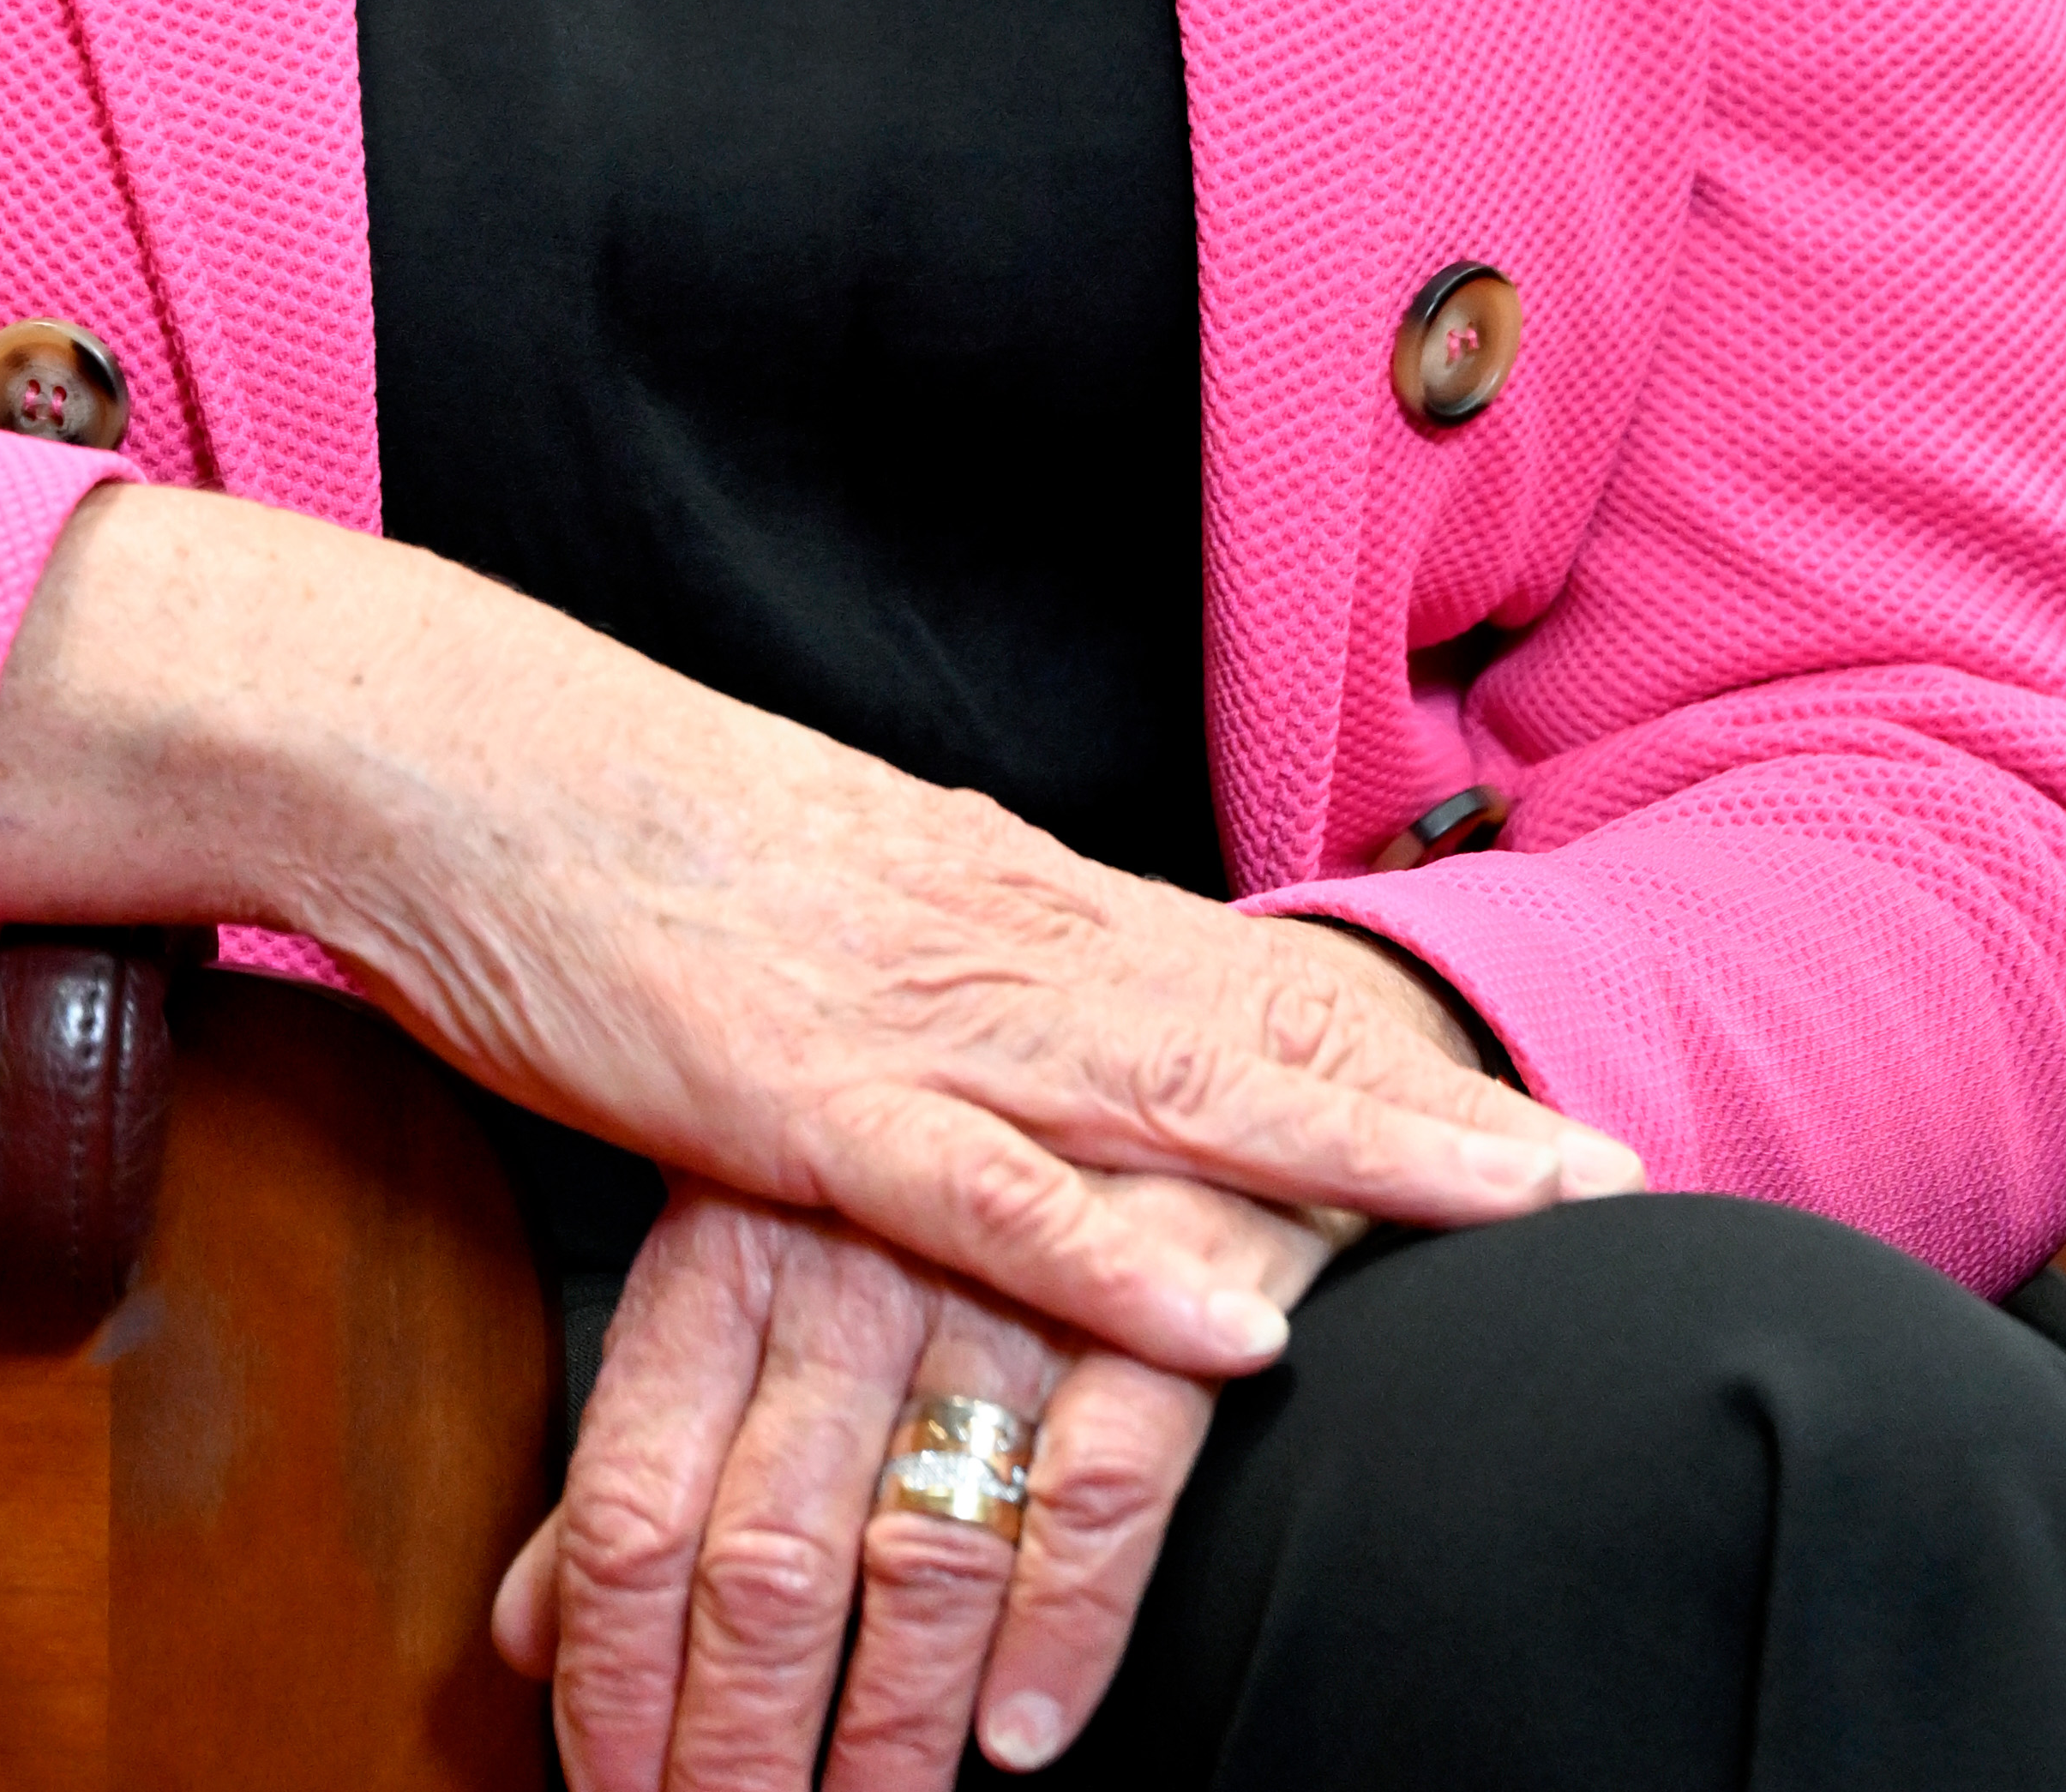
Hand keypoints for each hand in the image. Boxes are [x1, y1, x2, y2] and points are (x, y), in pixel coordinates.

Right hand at [0, 492, 1638, 1373]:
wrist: (446, 749)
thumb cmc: (598, 828)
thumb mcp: (799, 889)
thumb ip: (915, 965)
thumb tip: (1002, 1024)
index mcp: (981, 891)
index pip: (1232, 976)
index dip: (1395, 1043)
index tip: (1540, 1093)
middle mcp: (984, 934)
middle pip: (1258, 1033)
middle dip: (1447, 1113)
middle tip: (1619, 1169)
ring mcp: (904, 1014)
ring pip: (1177, 1101)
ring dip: (1366, 1170)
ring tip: (1530, 1219)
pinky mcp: (799, 1098)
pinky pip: (990, 1201)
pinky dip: (1123, 1266)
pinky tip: (1243, 1316)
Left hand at [493, 1181, 1330, 1788]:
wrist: (1156, 998)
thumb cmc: (927, 1133)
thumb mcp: (749, 1242)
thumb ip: (642, 1442)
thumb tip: (525, 1627)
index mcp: (730, 1242)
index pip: (632, 1502)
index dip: (613, 1679)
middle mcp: (852, 1268)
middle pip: (761, 1561)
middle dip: (735, 1749)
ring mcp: (1005, 1285)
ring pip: (918, 1555)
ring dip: (887, 1734)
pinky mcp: (1159, 1298)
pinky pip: (1095, 1493)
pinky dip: (1057, 1634)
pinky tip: (1020, 1739)